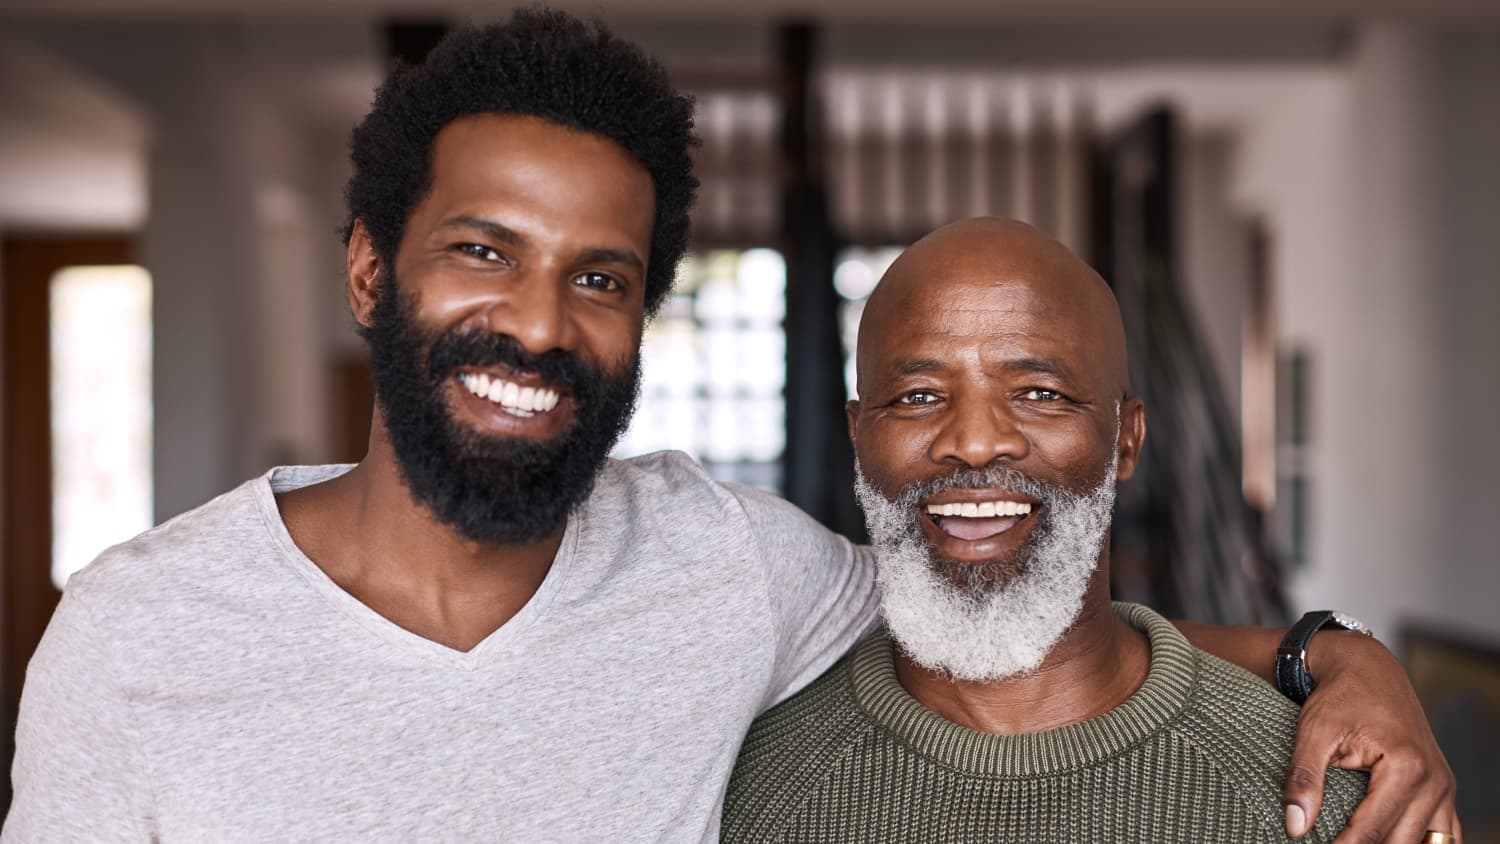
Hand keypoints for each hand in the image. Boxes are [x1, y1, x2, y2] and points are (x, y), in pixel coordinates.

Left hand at [1283, 629, 1459, 842]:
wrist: (1367, 668)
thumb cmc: (1340, 696)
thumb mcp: (1314, 730)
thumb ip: (1304, 778)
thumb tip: (1295, 826)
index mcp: (1407, 767)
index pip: (1373, 830)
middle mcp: (1435, 780)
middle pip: (1401, 842)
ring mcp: (1444, 786)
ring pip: (1429, 843)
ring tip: (1355, 843)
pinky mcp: (1442, 788)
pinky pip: (1444, 833)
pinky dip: (1420, 843)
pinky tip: (1390, 842)